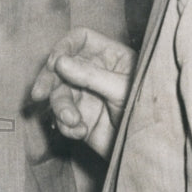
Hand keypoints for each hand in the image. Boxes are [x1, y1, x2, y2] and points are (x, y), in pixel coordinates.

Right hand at [31, 27, 135, 158]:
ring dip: (60, 108)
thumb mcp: (121, 89)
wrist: (153, 151)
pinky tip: (80, 132)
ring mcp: (86, 96)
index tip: (55, 62)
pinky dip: (67, 126)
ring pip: (58, 94)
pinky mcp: (81, 119)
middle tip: (39, 94)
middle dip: (48, 80)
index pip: (80, 39)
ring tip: (73, 121)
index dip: (64, 46)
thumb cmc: (148, 112)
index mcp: (109, 56)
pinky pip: (62, 118)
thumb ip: (90, 75)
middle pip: (61, 66)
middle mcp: (93, 73)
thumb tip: (59, 63)